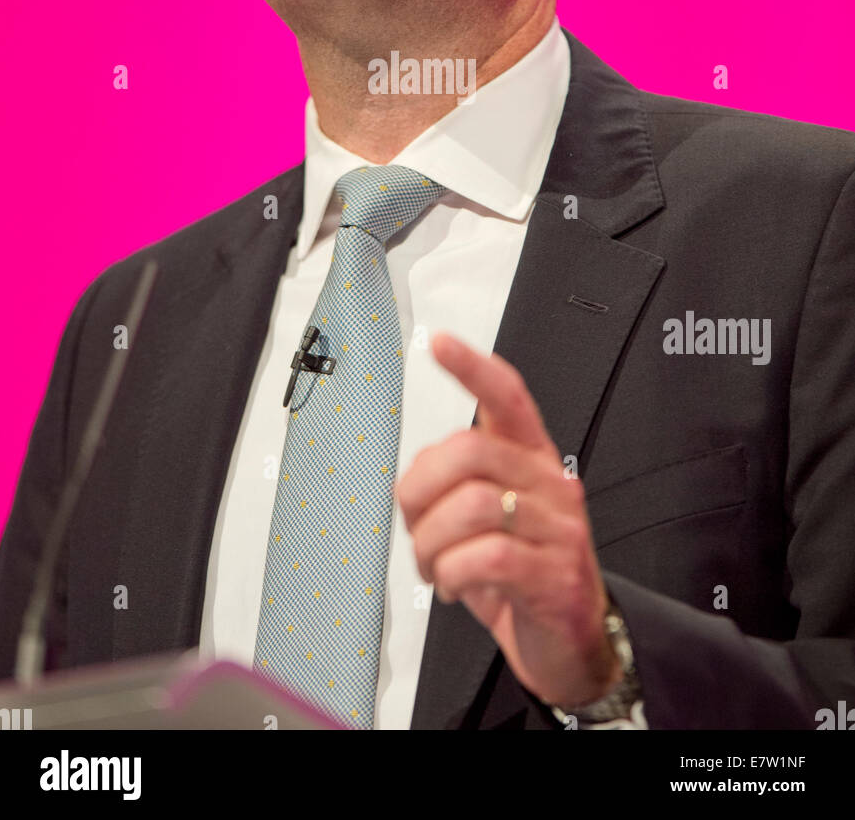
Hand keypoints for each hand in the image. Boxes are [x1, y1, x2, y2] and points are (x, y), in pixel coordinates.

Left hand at [396, 332, 621, 711]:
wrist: (573, 644)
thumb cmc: (524, 574)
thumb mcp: (493, 519)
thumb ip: (459, 485)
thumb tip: (414, 479)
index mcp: (532, 459)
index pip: (508, 396)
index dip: (473, 367)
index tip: (440, 343)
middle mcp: (549, 484)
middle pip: (469, 450)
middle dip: (420, 490)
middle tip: (415, 526)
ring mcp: (557, 529)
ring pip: (472, 505)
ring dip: (431, 543)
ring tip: (433, 565)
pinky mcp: (554, 575)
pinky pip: (485, 557)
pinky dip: (452, 574)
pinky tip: (454, 586)